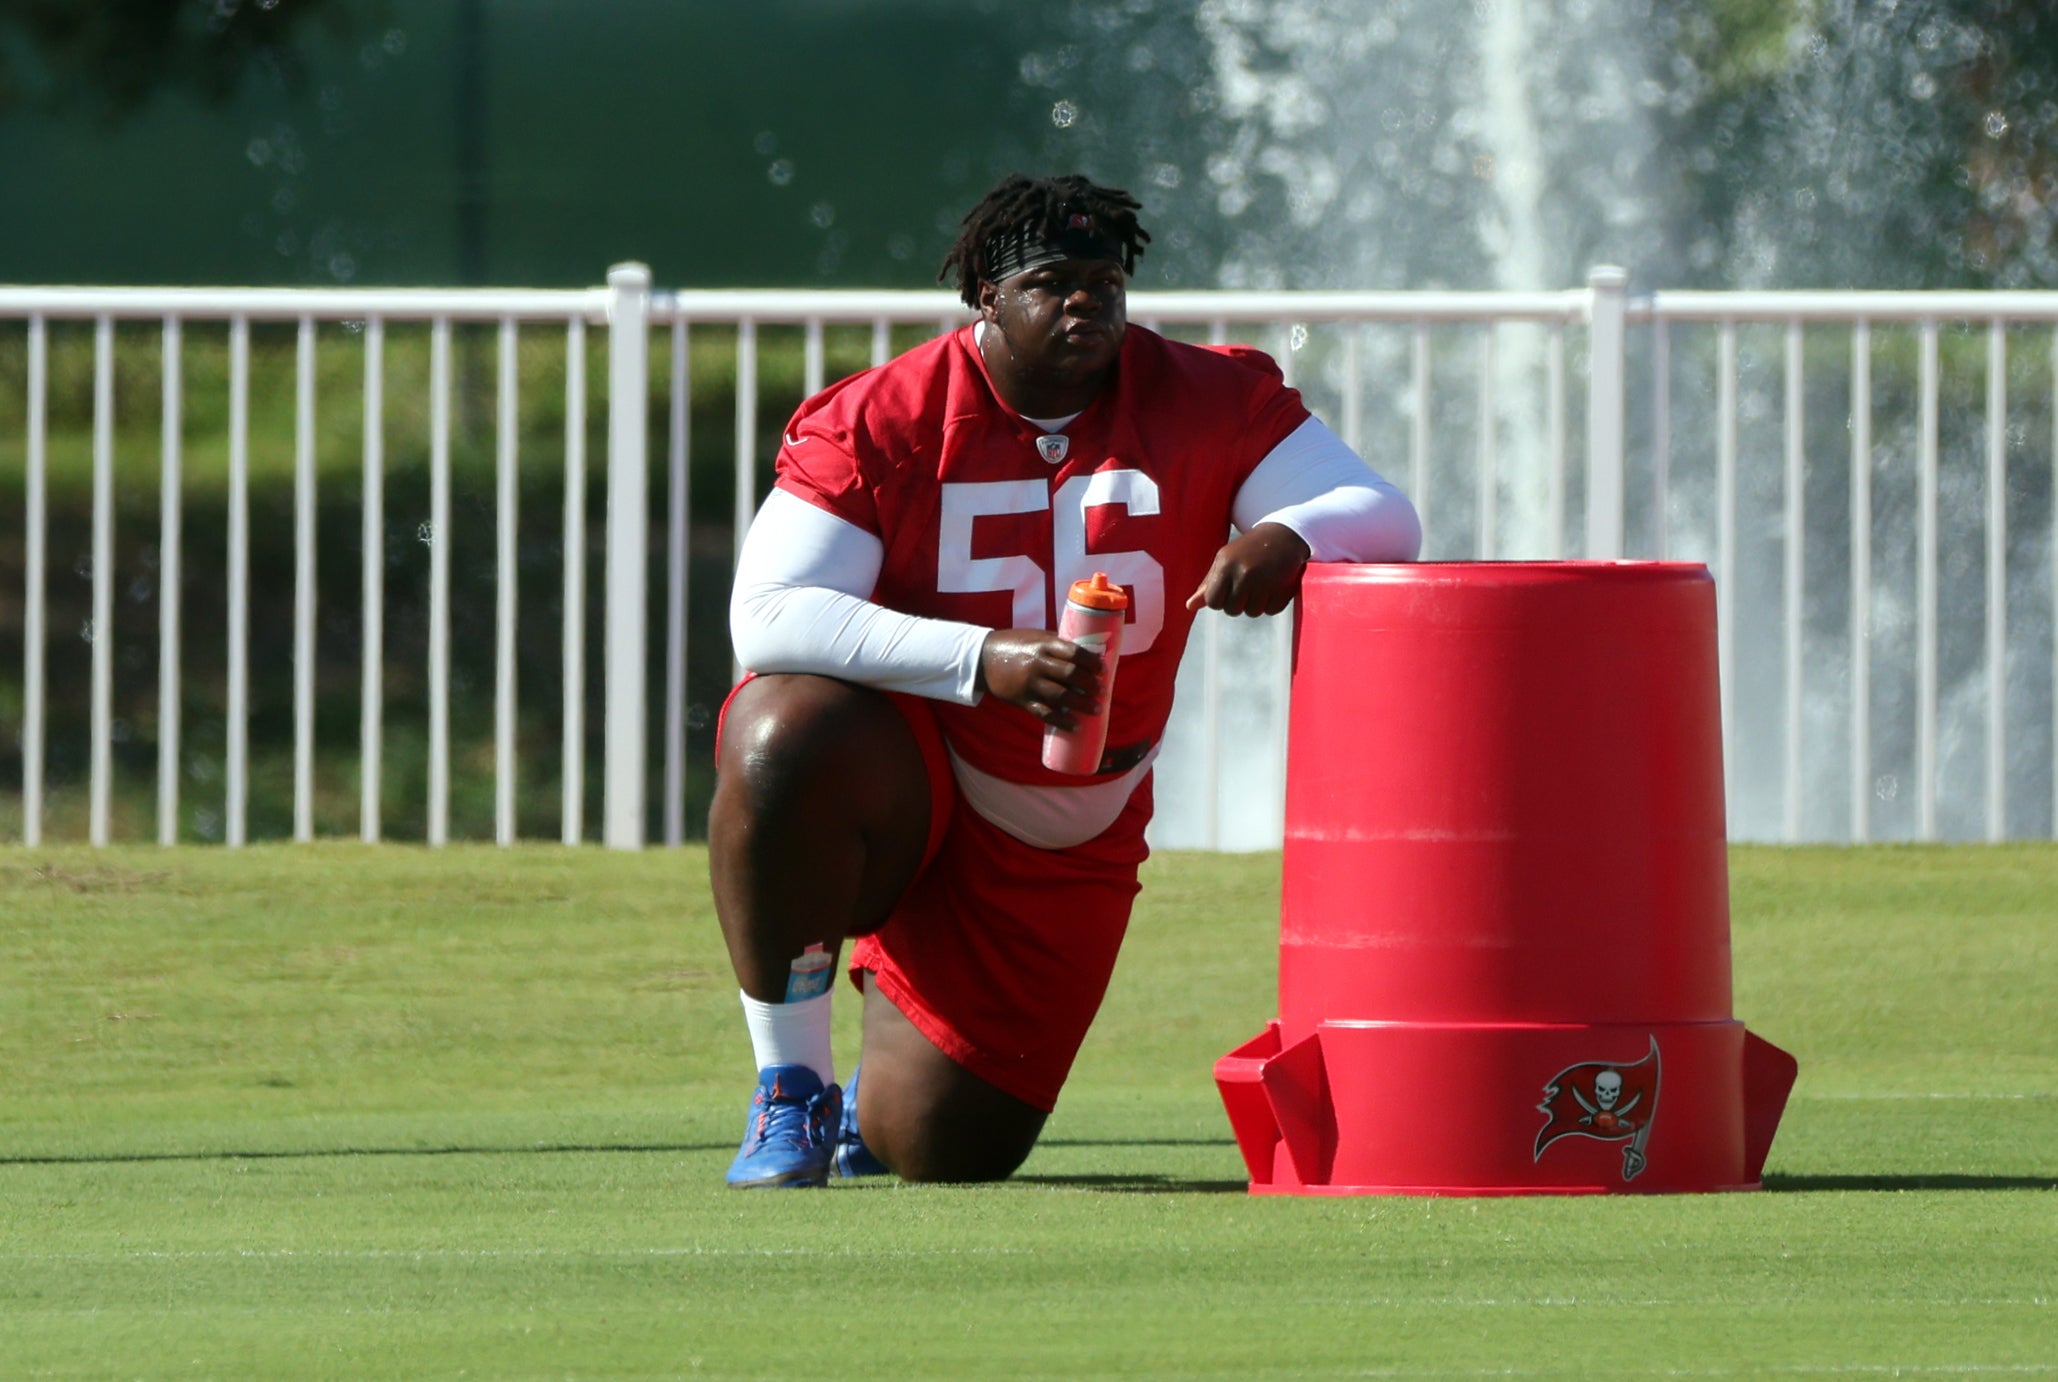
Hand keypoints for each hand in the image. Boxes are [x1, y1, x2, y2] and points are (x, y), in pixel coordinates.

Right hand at [977, 629, 1104, 729]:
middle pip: (1070, 675)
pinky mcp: (1021, 699)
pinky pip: (1044, 713)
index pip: (1074, 652)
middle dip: (1090, 684)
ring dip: (1082, 704)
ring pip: (1061, 696)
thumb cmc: (1014, 645)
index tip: (1102, 670)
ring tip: (1096, 709)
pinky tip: (1074, 726)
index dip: (1091, 662)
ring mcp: (1029, 682)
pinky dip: (1061, 721)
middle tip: (1102, 691)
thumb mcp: (1036, 637)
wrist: (981, 658)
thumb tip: (1088, 654)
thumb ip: (1057, 645)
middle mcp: (1037, 663)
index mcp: (1043, 644)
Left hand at [1185, 522, 1310, 616]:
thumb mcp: (1225, 560)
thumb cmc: (1249, 550)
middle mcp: (1243, 572)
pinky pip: (1272, 610)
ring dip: (1257, 603)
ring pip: (1252, 612)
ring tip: (1263, 582)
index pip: (1213, 602)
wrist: (1284, 534)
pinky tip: (1276, 585)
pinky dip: (1274, 602)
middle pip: (1232, 610)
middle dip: (1240, 603)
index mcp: (1225, 565)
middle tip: (1249, 584)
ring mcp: (1264, 580)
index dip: (1221, 600)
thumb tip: (1189, 606)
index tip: (1230, 589)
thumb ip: (1209, 583)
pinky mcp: (1283, 586)